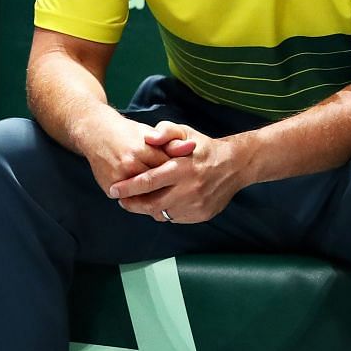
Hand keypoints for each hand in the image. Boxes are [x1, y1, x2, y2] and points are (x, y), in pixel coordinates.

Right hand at [81, 115, 197, 195]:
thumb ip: (171, 142)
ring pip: (144, 196)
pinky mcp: (109, 186)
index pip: (169, 168)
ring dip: (157, 200)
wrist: (96, 133)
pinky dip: (140, 202)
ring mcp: (119, 177)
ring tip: (168, 201)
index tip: (189, 180)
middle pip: (158, 185)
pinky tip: (150, 202)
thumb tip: (192, 147)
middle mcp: (130, 164)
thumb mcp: (151, 133)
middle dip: (171, 191)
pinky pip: (130, 200)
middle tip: (182, 195)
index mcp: (144, 149)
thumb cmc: (127, 133)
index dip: (180, 176)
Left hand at [111, 125, 246, 223]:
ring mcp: (196, 205)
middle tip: (122, 200)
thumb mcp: (186, 132)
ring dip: (148, 209)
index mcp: (182, 168)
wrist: (236, 165)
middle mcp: (189, 189)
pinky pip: (175, 218)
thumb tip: (149, 137)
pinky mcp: (201, 215)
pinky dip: (166, 212)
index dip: (128, 188)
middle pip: (151, 204)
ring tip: (141, 201)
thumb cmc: (204, 148)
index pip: (148, 181)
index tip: (113, 190)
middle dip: (133, 204)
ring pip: (162, 214)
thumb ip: (166, 131)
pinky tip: (163, 202)